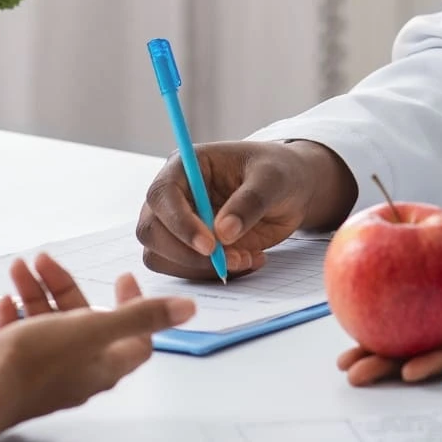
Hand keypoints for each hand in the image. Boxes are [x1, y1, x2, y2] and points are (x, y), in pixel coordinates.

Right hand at [0, 252, 196, 427]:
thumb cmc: (37, 361)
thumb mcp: (92, 329)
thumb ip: (139, 317)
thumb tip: (189, 309)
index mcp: (103, 364)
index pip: (135, 336)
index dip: (134, 304)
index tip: (120, 276)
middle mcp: (78, 371)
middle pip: (84, 321)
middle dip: (65, 285)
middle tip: (44, 259)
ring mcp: (45, 373)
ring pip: (48, 324)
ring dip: (37, 292)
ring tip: (18, 267)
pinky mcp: (15, 372)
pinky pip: (21, 338)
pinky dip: (17, 315)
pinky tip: (5, 299)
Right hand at [133, 140, 355, 279]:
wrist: (291, 191)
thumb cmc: (279, 173)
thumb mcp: (272, 179)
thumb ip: (249, 202)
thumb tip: (223, 232)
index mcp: (185, 166)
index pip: (161, 195)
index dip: (178, 222)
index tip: (210, 246)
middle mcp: (174, 195)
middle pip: (150, 230)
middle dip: (186, 253)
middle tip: (230, 260)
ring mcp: (178, 224)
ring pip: (161, 256)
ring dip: (200, 268)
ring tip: (246, 258)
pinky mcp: (189, 248)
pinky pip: (184, 270)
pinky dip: (212, 275)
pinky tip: (247, 260)